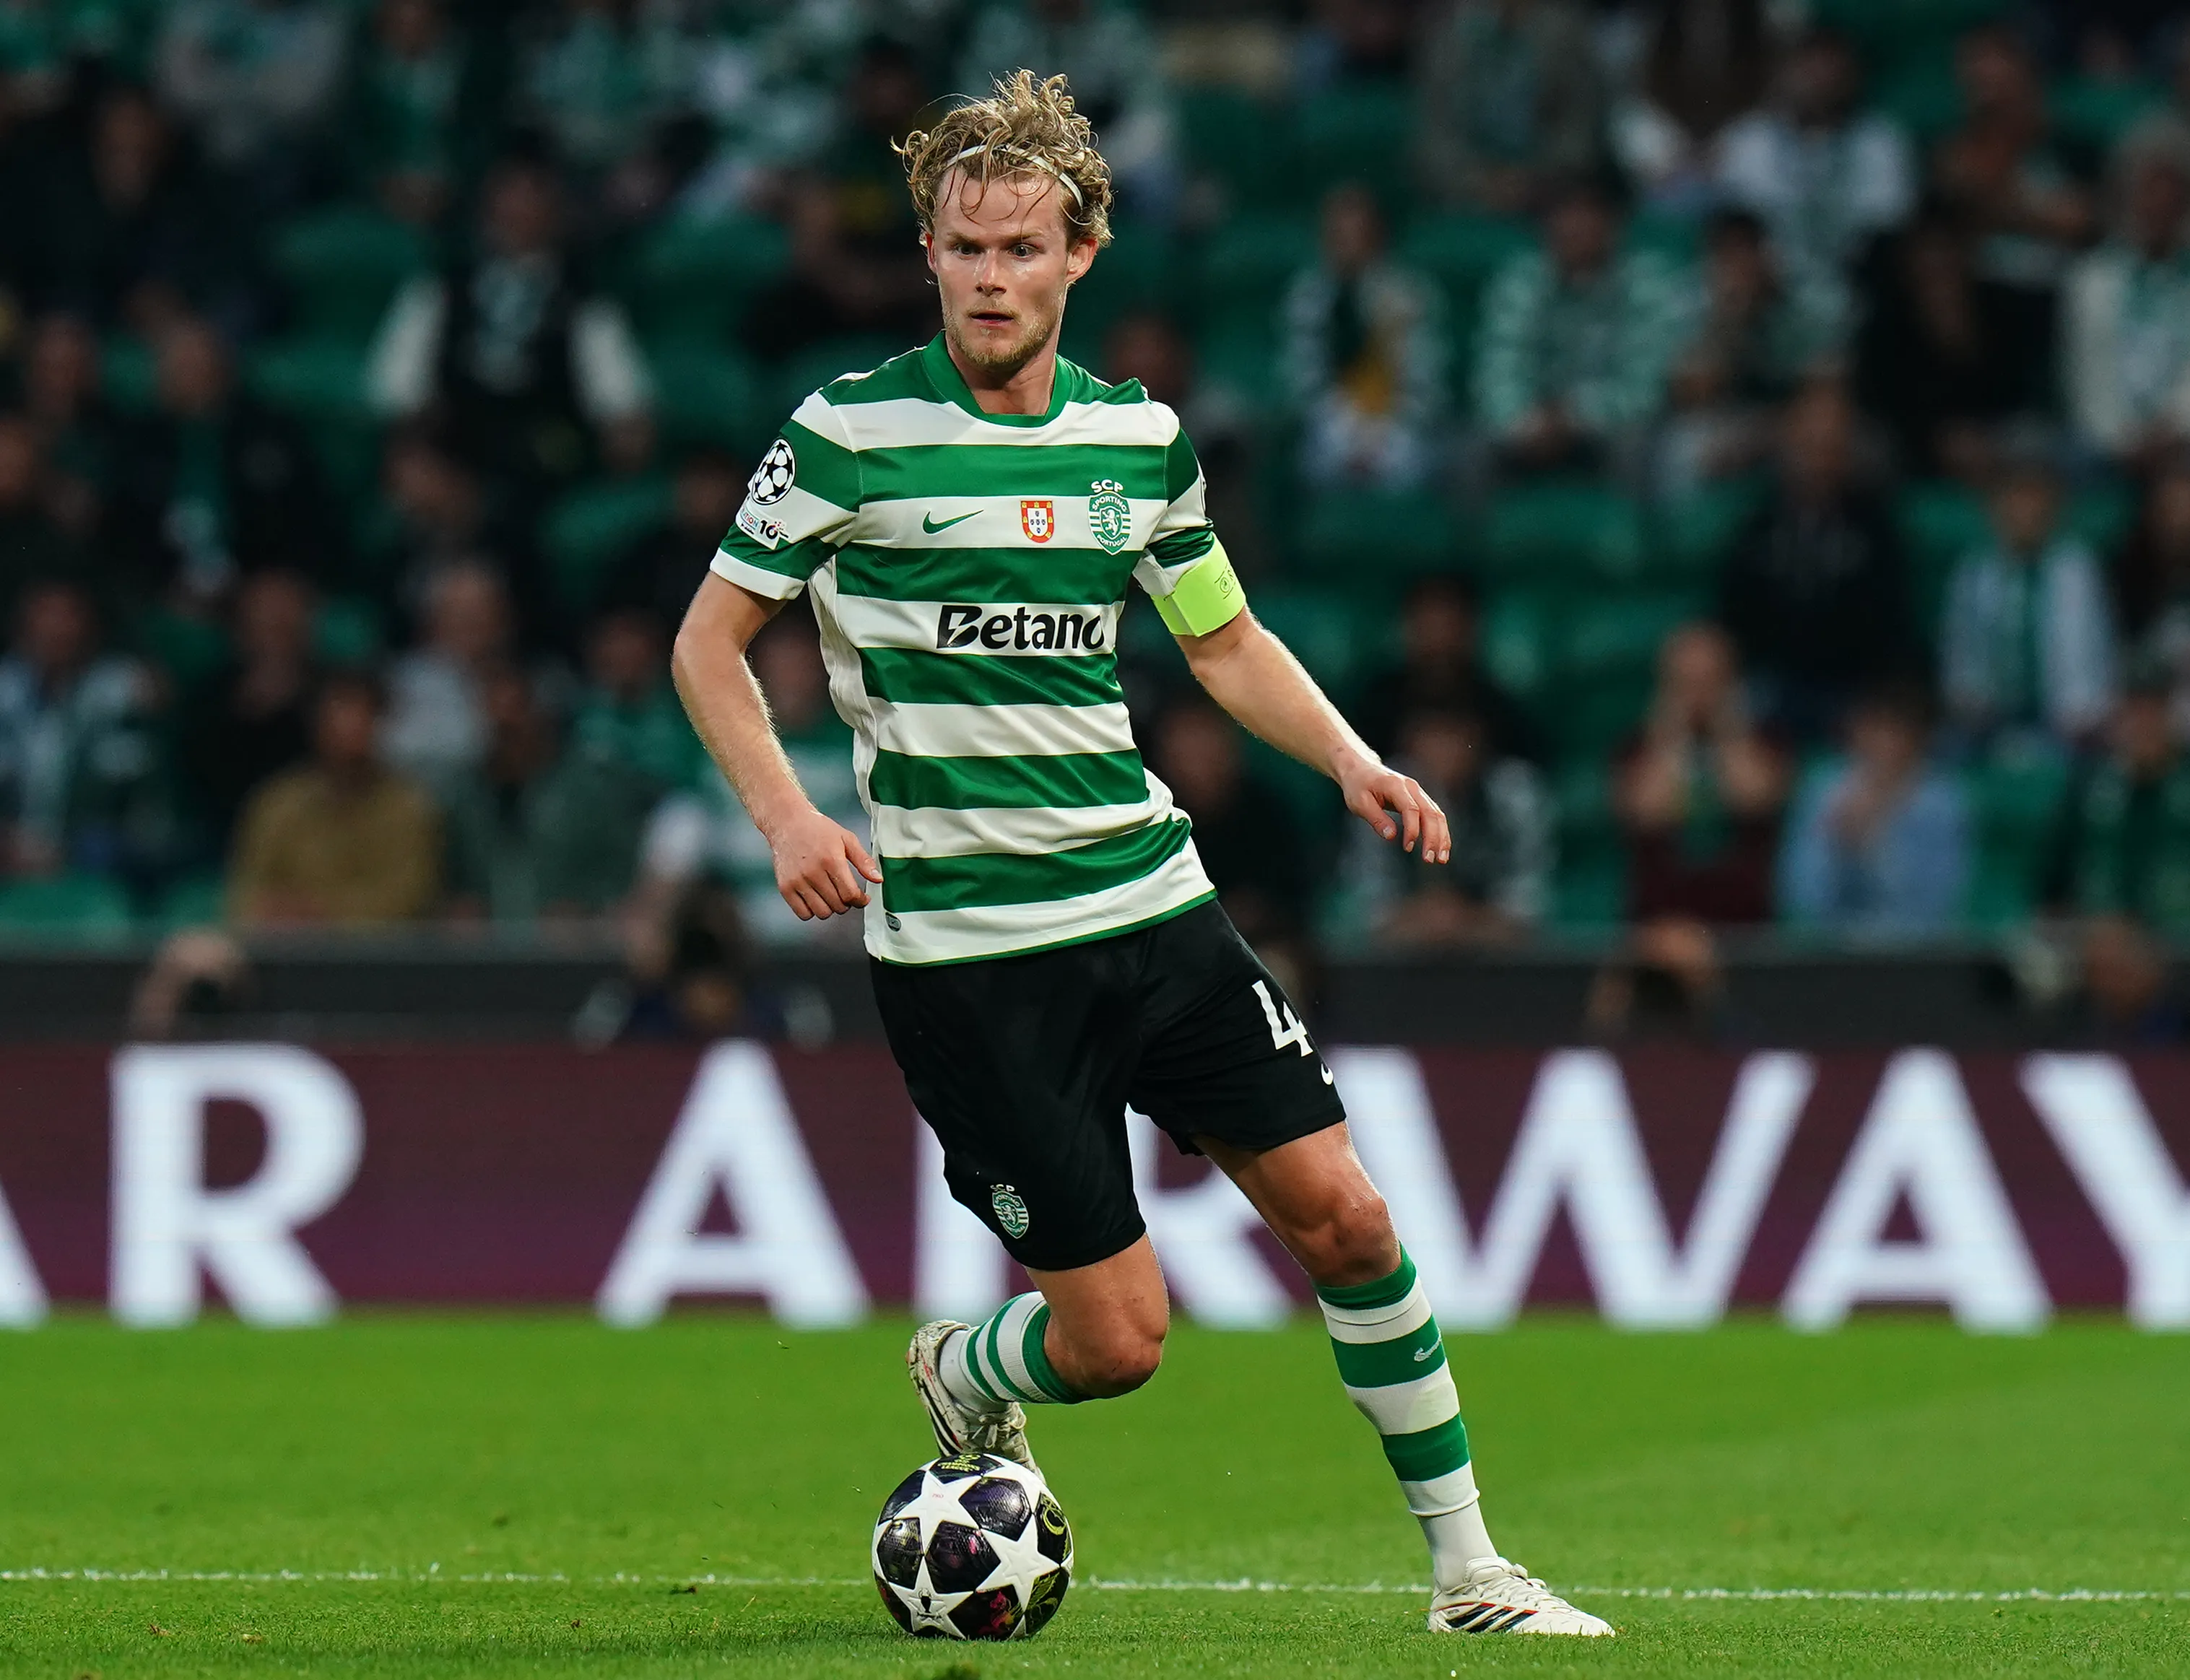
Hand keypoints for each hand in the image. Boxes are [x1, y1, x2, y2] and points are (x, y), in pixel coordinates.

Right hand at [766, 808, 882, 919]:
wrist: (788, 823)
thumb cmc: (818, 830)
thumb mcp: (847, 839)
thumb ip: (863, 861)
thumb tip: (878, 879)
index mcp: (831, 860)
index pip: (850, 894)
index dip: (860, 900)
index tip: (861, 898)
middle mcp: (813, 872)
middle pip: (838, 905)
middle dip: (846, 903)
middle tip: (844, 893)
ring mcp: (797, 881)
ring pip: (822, 913)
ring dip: (830, 908)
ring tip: (830, 895)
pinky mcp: (785, 887)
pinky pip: (803, 914)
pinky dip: (812, 911)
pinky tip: (815, 898)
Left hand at [1338, 753, 1449, 862]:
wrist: (1361, 769)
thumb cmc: (1358, 786)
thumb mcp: (1359, 803)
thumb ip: (1376, 819)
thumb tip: (1391, 837)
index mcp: (1396, 786)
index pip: (1411, 809)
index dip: (1412, 829)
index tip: (1408, 848)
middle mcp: (1412, 787)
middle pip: (1430, 813)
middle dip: (1433, 837)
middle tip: (1430, 860)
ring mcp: (1418, 792)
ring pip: (1437, 815)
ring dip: (1442, 837)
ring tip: (1441, 859)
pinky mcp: (1419, 799)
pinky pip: (1434, 815)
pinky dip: (1439, 832)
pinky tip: (1439, 848)